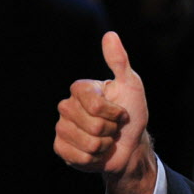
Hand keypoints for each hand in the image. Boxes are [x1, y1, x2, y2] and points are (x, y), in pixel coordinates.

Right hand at [54, 32, 156, 193]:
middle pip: (93, 125)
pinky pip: (78, 156)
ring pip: (88, 143)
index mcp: (80, 90)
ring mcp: (62, 128)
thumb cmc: (132, 113)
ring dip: (105, 145)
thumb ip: (119, 62)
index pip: (95, 105)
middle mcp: (66, 107)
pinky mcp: (61, 148)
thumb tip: (110, 35)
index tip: (121, 112)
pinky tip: (97, 152)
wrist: (130, 145)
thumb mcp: (131, 85)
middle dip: (112, 130)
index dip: (115, 113)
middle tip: (114, 128)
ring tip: (106, 139)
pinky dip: (95, 158)